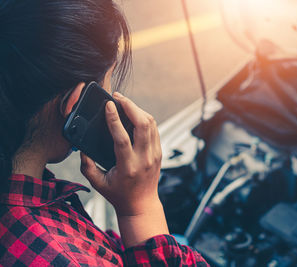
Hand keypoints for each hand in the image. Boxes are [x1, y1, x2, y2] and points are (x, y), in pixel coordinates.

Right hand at [80, 92, 161, 216]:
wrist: (141, 205)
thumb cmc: (118, 194)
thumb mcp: (98, 183)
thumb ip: (87, 166)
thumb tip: (82, 147)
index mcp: (128, 167)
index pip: (122, 138)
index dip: (114, 119)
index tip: (108, 105)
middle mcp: (144, 159)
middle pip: (142, 125)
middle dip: (130, 106)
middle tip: (117, 97)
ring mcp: (154, 155)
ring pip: (151, 124)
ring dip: (138, 109)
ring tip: (124, 102)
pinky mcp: (159, 152)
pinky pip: (154, 129)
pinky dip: (145, 117)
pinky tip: (134, 113)